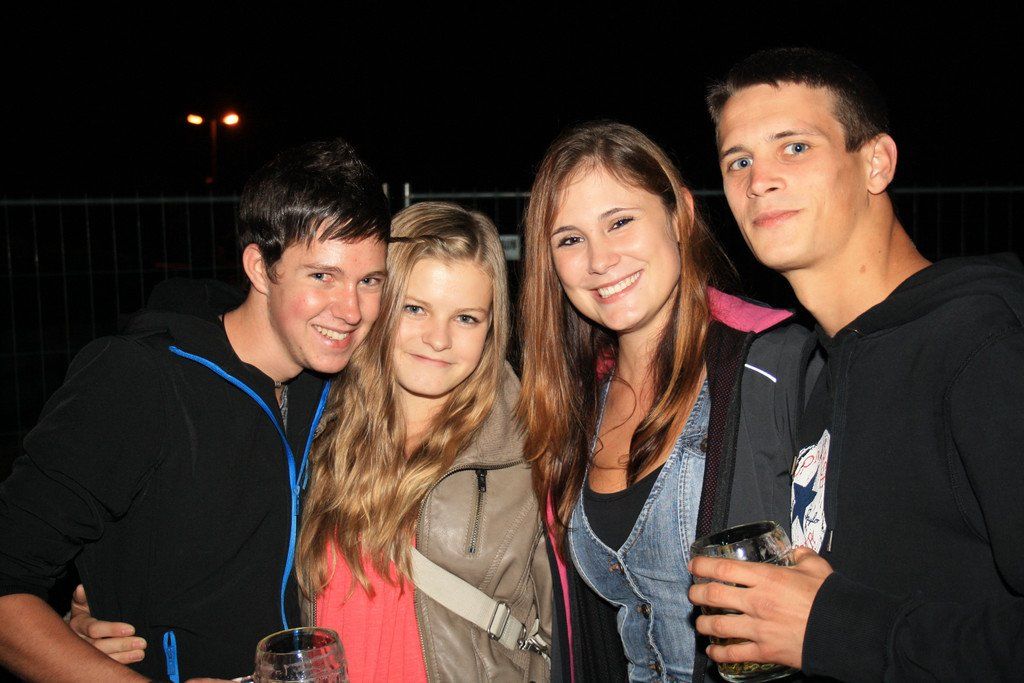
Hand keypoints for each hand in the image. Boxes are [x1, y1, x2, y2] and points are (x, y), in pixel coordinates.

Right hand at [66, 584, 146, 664]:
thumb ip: (83, 596)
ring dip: (124, 655)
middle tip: (141, 642)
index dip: (113, 629)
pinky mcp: (93, 660)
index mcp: (78, 625)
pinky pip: (107, 663)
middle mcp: (80, 641)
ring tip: (141, 651)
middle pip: (100, 646)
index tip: (131, 629)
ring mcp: (85, 653)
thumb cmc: (84, 612)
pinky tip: (136, 657)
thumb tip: (81, 588)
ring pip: (104, 657)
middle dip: (122, 645)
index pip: (95, 629)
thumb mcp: (82, 603)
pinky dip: (123, 661)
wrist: (73, 629)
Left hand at [688, 547, 832, 668]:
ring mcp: (759, 628)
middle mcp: (757, 601)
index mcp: (767, 578)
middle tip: (694, 593)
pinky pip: (734, 653)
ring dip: (703, 623)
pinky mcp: (765, 651)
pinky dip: (719, 653)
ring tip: (700, 622)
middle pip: (713, 595)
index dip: (703, 566)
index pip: (723, 568)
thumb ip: (802, 556)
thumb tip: (796, 551)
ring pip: (718, 625)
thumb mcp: (816, 567)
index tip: (694, 566)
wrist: (845, 631)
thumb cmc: (830, 599)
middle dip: (697, 593)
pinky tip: (713, 651)